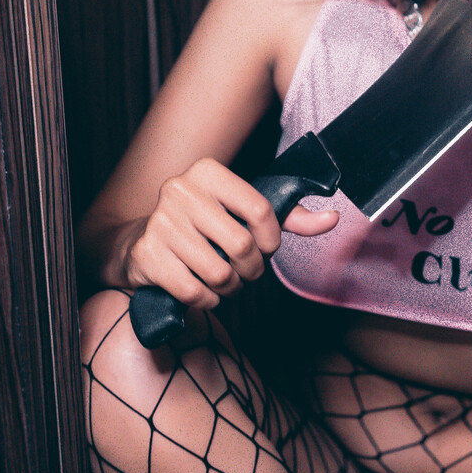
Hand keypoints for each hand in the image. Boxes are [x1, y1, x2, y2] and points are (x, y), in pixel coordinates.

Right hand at [123, 156, 337, 308]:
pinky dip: (207, 301)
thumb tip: (333, 219)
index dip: (271, 240)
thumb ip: (288, 216)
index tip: (265, 248)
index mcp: (207, 171)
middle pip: (241, 245)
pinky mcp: (146, 255)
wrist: (138, 243)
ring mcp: (159, 222)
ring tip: (224, 282)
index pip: (262, 209)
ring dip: (229, 288)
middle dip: (251, 270)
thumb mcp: (242, 212)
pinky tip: (203, 292)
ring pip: (219, 272)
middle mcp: (179, 189)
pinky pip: (194, 291)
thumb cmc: (203, 228)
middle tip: (245, 272)